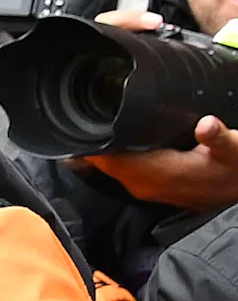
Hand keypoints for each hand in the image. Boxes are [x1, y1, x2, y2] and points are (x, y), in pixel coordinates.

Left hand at [77, 116, 237, 213]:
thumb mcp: (236, 150)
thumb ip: (219, 137)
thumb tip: (206, 125)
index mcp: (157, 174)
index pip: (106, 159)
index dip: (90, 141)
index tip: (78, 120)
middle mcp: (145, 184)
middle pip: (103, 161)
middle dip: (93, 140)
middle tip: (86, 112)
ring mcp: (147, 188)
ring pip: (112, 165)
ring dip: (105, 148)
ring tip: (98, 122)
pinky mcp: (154, 186)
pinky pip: (124, 168)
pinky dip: (118, 154)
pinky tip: (121, 139)